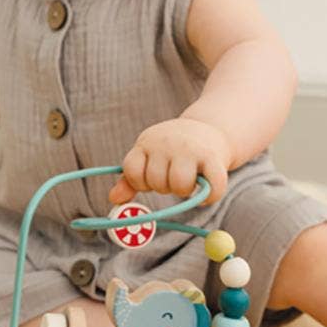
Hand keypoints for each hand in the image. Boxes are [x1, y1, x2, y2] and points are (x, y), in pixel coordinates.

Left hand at [108, 117, 231, 206]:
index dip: (140, 182)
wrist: (209, 127)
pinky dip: (209, 197)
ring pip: (180, 186)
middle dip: (165, 187)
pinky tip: (206, 193)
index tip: (151, 177)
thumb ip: (130, 179)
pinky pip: (211, 187)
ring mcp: (190, 149)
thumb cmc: (173, 149)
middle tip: (173, 177)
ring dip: (184, 192)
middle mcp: (167, 143)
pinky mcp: (212, 157)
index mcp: (147, 142)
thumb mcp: (149, 156)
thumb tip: (113, 199)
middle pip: (157, 182)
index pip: (132, 170)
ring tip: (189, 182)